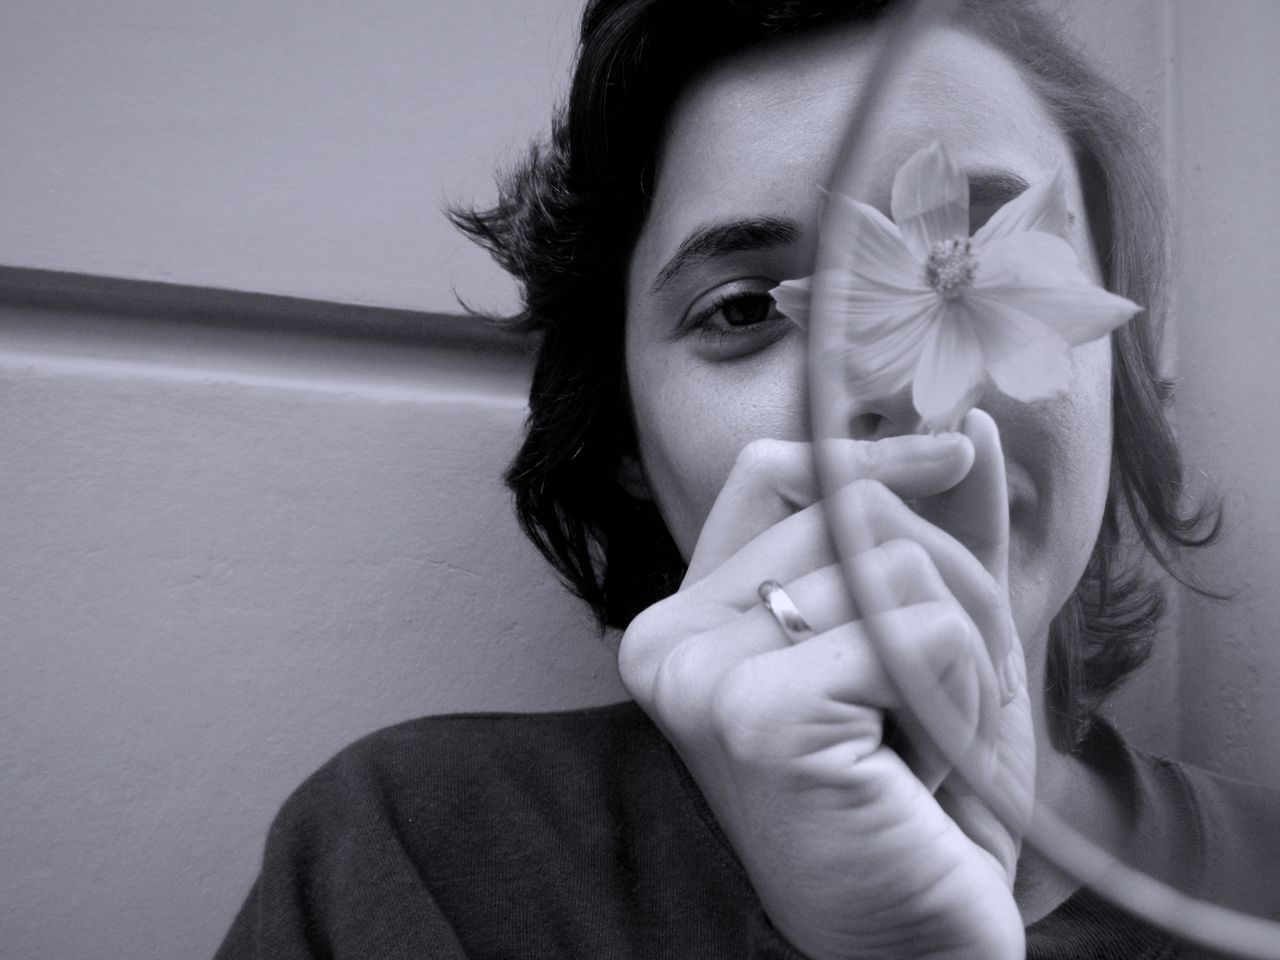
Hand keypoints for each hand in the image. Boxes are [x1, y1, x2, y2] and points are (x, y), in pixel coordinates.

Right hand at [618, 410, 1033, 959]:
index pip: (772, 472)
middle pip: (853, 509)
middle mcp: (667, 636)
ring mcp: (698, 673)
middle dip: (951, 594)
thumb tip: (976, 427)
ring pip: (895, 562)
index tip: (955, 457)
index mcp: (692, 616)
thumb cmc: (918, 800)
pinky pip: (920, 632)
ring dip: (957, 662)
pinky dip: (960, 704)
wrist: (910, 942)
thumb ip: (943, 539)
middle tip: (938, 708)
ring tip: (919, 748)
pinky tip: (917, 778)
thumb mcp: (934, 647)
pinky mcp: (753, 712)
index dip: (868, 455)